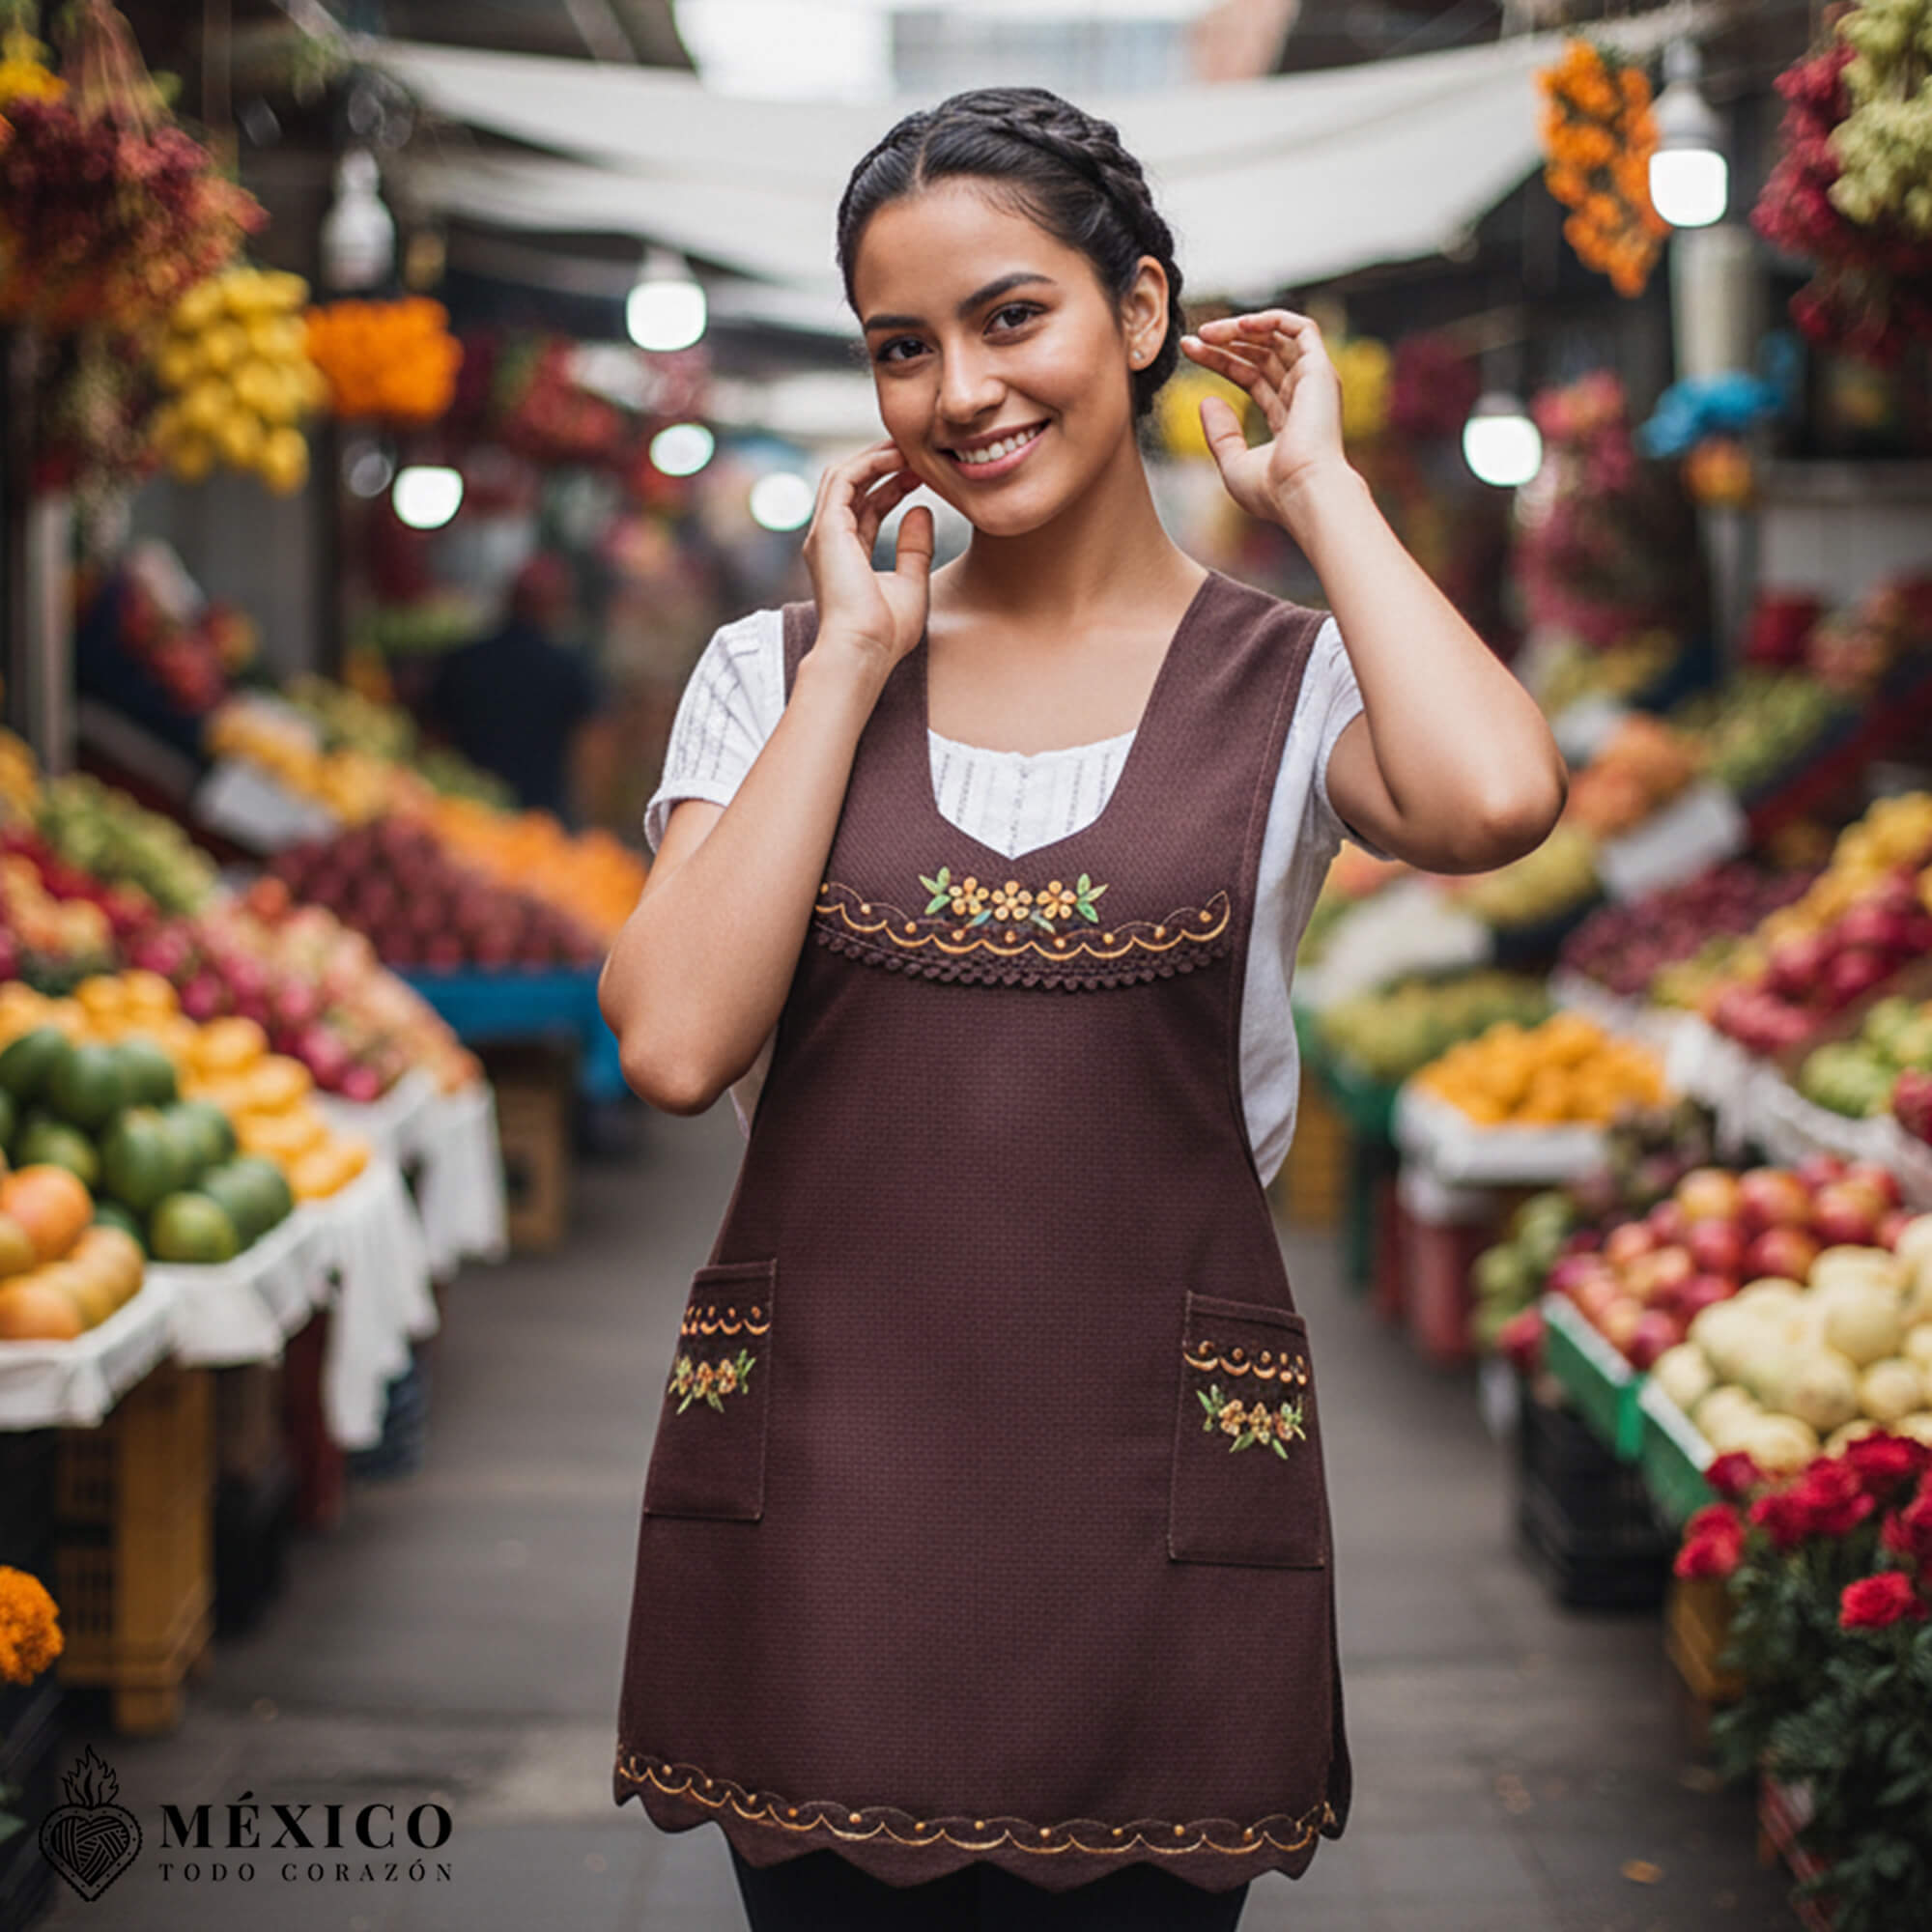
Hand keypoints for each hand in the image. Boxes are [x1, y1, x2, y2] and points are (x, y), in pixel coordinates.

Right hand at [801, 439, 933, 669]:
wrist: (863, 651)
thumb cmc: (885, 632)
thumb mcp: (911, 584)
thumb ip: (915, 547)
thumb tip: (922, 510)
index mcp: (846, 555)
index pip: (865, 507)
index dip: (892, 486)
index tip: (922, 475)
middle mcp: (829, 541)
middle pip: (851, 486)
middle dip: (882, 464)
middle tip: (917, 451)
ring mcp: (824, 534)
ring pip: (842, 475)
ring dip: (875, 457)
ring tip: (908, 447)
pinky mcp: (827, 529)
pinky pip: (844, 479)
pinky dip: (869, 463)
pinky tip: (898, 459)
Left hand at [1179, 311, 1352, 528]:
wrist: (1302, 492)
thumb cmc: (1273, 491)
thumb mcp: (1233, 463)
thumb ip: (1220, 433)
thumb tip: (1207, 400)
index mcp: (1287, 420)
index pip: (1251, 377)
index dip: (1221, 361)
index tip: (1190, 351)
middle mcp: (1303, 398)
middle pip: (1261, 355)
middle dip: (1226, 343)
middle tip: (1194, 338)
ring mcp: (1314, 382)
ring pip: (1278, 338)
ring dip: (1242, 328)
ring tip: (1208, 332)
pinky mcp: (1321, 370)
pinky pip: (1301, 328)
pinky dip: (1272, 320)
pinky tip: (1240, 325)